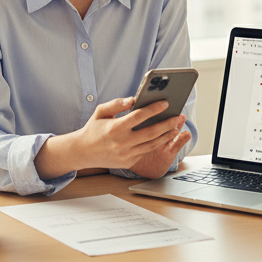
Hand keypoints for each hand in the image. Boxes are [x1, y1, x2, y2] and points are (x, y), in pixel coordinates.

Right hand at [36, 97, 187, 178]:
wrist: (83, 152)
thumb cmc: (93, 129)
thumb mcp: (100, 112)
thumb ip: (116, 104)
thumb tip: (133, 99)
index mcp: (115, 128)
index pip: (138, 117)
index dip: (153, 109)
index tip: (165, 103)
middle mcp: (122, 142)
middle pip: (151, 132)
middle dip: (167, 123)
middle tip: (178, 116)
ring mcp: (126, 154)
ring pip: (152, 144)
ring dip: (166, 135)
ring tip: (175, 127)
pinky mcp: (129, 162)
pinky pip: (146, 151)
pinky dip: (156, 144)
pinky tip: (164, 136)